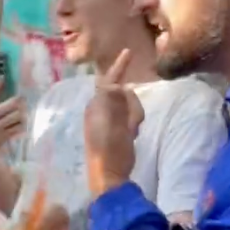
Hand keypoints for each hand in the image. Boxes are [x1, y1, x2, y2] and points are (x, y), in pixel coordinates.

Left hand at [84, 49, 143, 195]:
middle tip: (132, 125)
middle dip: (132, 106)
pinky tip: (131, 137)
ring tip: (130, 133)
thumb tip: (113, 84)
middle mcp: (100, 109)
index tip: (128, 52)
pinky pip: (130, 119)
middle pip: (124, 94)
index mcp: (96, 105)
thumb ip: (112, 101)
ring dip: (134, 117)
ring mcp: (108, 120)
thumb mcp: (113, 124)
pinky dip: (133, 125)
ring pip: (130, 106)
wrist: (109, 176)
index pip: (108, 80)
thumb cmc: (110, 150)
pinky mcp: (115, 130)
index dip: (119, 66)